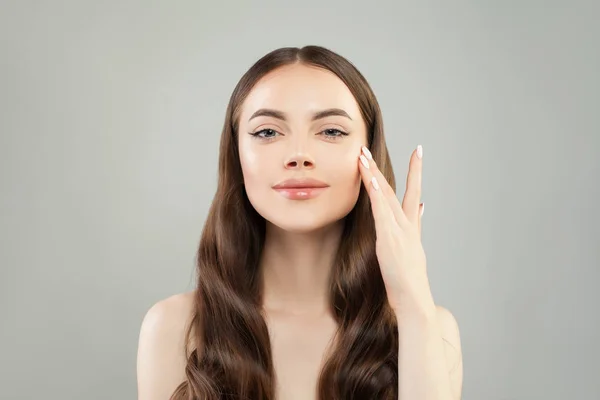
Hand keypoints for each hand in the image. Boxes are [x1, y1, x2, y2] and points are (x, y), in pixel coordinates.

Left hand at [358, 145, 433, 316]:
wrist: (415, 299)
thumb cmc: (410, 281)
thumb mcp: (415, 251)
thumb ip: (418, 227)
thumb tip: (422, 208)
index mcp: (412, 229)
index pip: (413, 194)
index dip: (415, 173)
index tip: (418, 152)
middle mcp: (406, 225)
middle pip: (395, 190)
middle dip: (382, 167)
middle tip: (370, 149)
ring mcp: (399, 230)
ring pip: (384, 196)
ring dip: (372, 175)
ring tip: (362, 156)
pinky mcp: (389, 238)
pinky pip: (380, 211)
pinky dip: (375, 195)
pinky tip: (369, 180)